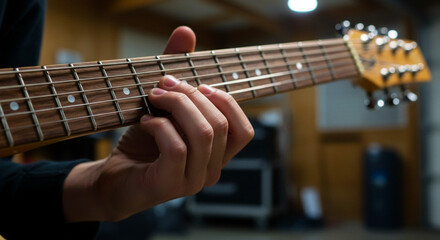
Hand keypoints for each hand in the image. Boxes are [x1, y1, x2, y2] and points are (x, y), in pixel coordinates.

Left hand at [62, 26, 253, 221]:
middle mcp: (212, 170)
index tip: (199, 85)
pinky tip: (145, 122)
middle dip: (192, 96)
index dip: (226, 102)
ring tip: (154, 97)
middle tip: (165, 83)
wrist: (114, 179)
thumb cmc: (143, 144)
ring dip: (177, 105)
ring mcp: (193, 181)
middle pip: (220, 124)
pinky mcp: (170, 185)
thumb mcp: (164, 108)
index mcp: (217, 155)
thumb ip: (179, 75)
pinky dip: (159, 126)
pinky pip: (176, 147)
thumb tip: (186, 32)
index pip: (244, 131)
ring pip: (203, 133)